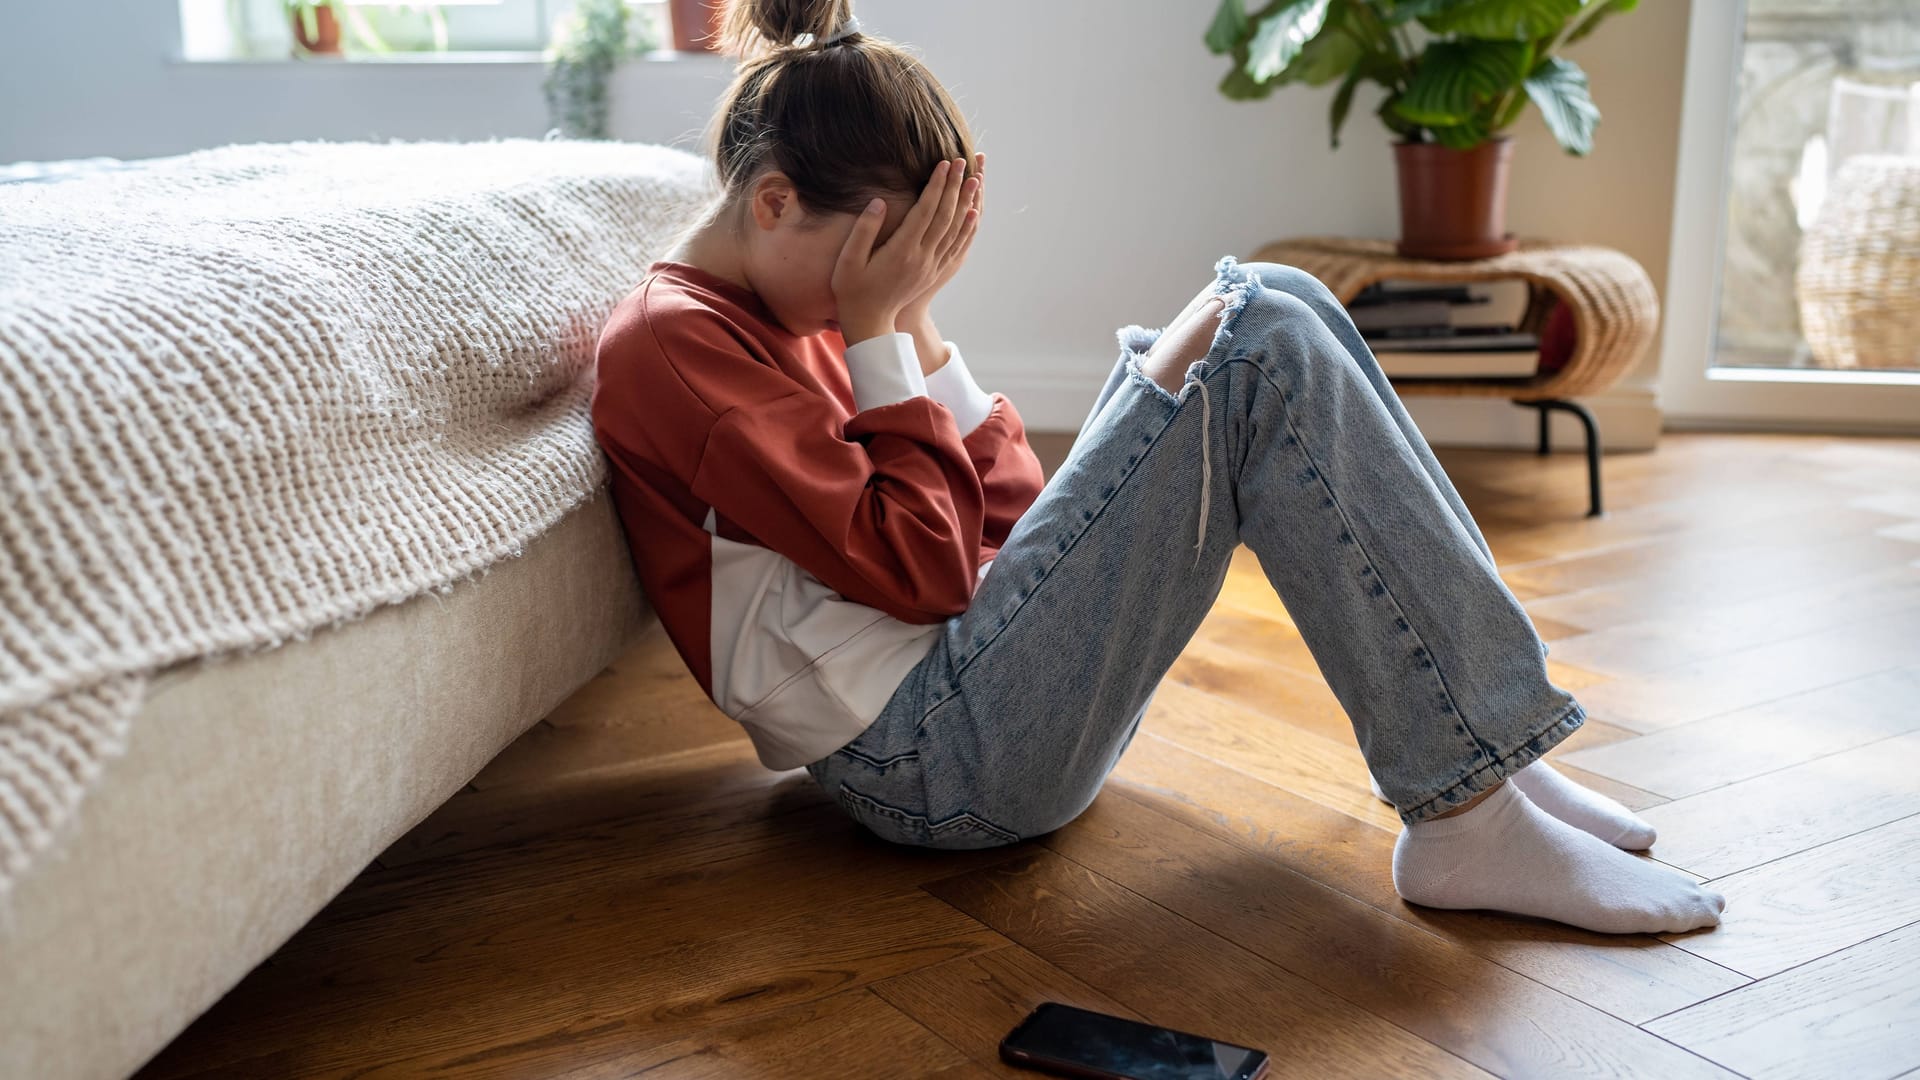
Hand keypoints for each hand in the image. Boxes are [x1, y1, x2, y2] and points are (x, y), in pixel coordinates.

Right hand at [832, 156, 979, 344]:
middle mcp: (921, 258)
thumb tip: (879, 201)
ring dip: (966, 203)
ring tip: (975, 180)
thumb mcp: (848, 260)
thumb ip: (864, 230)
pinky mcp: (934, 272)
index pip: (925, 212)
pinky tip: (973, 213)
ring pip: (955, 230)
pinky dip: (967, 229)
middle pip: (944, 217)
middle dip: (954, 187)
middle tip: (963, 161)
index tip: (944, 163)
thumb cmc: (852, 289)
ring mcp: (931, 266)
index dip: (936, 186)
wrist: (869, 322)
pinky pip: (957, 247)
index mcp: (901, 251)